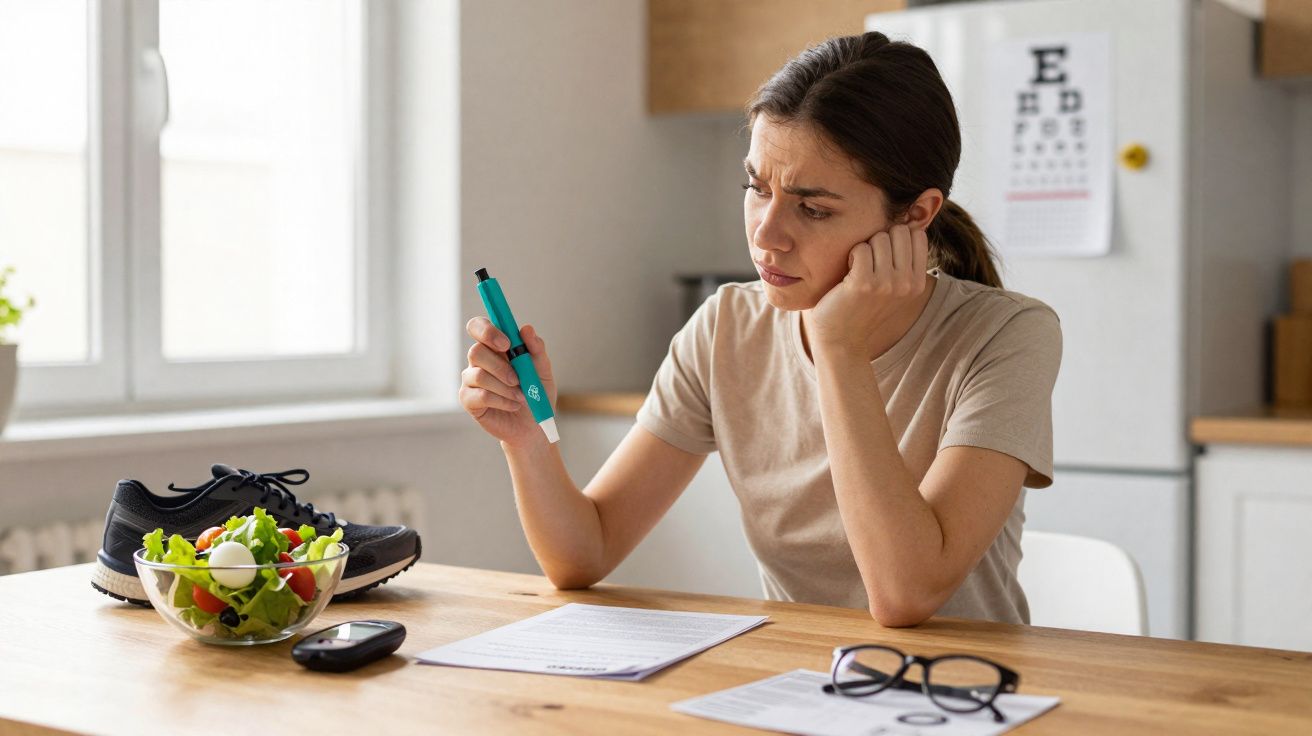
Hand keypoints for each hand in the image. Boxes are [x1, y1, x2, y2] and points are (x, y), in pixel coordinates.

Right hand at [459, 318, 557, 447]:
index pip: (479, 327)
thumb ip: (536, 349)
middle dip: (499, 366)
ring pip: (479, 375)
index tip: (507, 344)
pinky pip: (480, 395)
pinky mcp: (468, 400)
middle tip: (517, 379)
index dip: (487, 330)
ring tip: (521, 397)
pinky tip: (513, 405)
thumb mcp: (543, 371)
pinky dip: (502, 401)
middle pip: (475, 351)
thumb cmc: (536, 394)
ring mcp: (471, 380)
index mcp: (495, 347)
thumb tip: (526, 329)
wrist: (533, 426)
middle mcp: (479, 361)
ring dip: (505, 387)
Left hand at [805, 224, 929, 356]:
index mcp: (918, 283)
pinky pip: (860, 248)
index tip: (883, 257)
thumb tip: (910, 220)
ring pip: (879, 238)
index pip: (917, 235)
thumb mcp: (892, 286)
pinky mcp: (864, 284)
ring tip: (857, 270)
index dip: (896, 238)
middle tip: (868, 264)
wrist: (841, 340)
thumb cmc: (861, 308)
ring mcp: (887, 284)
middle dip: (880, 241)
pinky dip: (850, 256)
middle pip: (899, 232)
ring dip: (864, 249)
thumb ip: (903, 260)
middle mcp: (907, 283)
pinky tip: (847, 274)